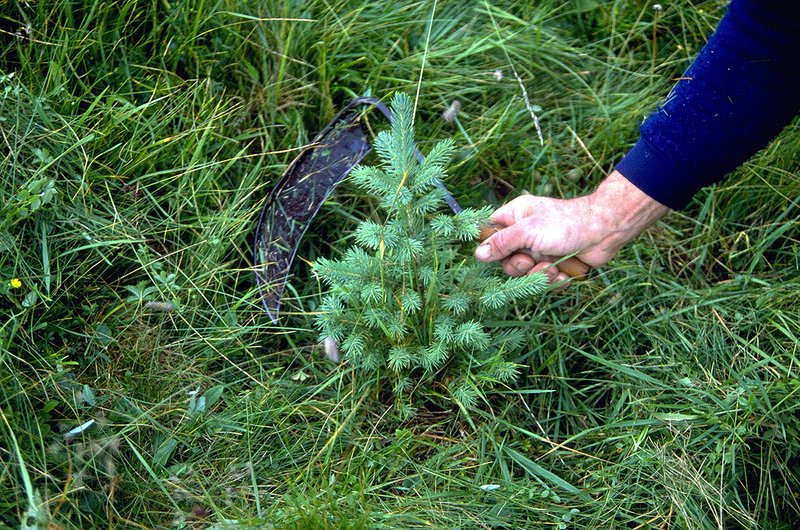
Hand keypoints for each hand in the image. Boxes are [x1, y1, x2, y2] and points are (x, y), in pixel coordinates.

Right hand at [474, 170, 668, 283]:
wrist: (603, 232)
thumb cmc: (565, 223)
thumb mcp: (528, 231)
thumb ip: (502, 243)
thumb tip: (479, 254)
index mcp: (516, 216)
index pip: (490, 231)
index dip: (490, 245)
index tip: (497, 253)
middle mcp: (526, 233)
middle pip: (506, 259)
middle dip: (519, 266)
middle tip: (531, 260)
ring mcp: (541, 250)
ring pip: (526, 273)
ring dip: (539, 275)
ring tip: (552, 267)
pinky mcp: (555, 264)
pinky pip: (545, 280)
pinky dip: (554, 279)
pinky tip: (563, 272)